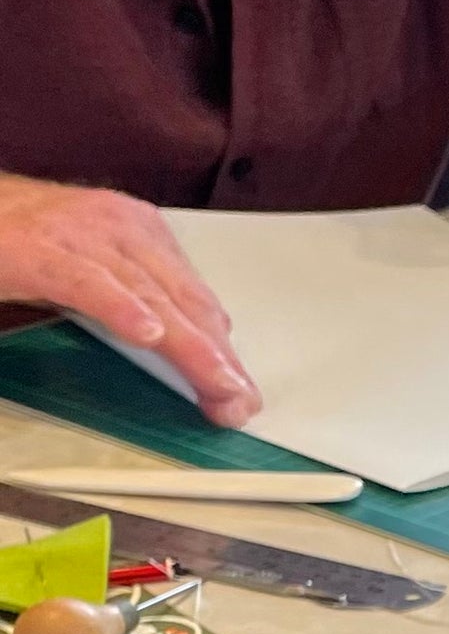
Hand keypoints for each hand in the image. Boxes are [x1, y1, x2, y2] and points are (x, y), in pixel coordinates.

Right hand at [0, 174, 259, 425]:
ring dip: (189, 347)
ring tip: (217, 386)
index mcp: (138, 233)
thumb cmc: (22, 242)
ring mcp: (79, 235)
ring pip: (150, 296)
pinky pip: (87, 282)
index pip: (196, 298)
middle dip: (217, 359)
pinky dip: (120, 308)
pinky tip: (147, 334)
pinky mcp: (38, 249)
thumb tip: (184, 338)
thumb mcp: (95, 272)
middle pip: (184, 302)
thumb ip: (138, 300)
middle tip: (239, 406)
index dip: (224, 351)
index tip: (242, 395)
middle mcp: (118, 228)